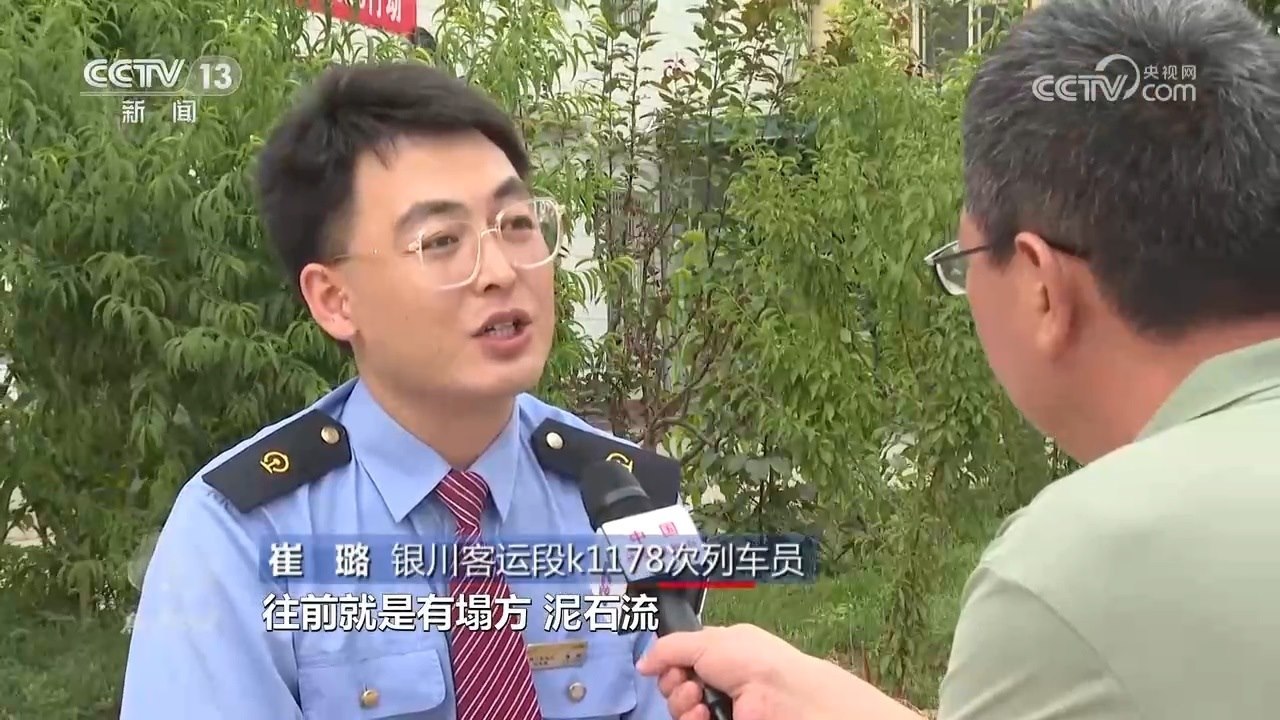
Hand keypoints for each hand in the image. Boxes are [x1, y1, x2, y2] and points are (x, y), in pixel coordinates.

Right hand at [636, 624, 885, 719]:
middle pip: (674, 683)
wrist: (781, 695)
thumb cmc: (749, 660)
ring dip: (681, 702)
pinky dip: (691, 718)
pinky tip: (704, 715)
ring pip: (678, 706)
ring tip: (700, 700)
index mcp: (719, 650)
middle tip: (688, 683)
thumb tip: (642, 665)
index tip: (670, 664)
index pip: (680, 657)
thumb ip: (668, 648)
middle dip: (673, 683)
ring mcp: (718, 705)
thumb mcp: (705, 641)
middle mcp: (717, 677)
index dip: (670, 661)